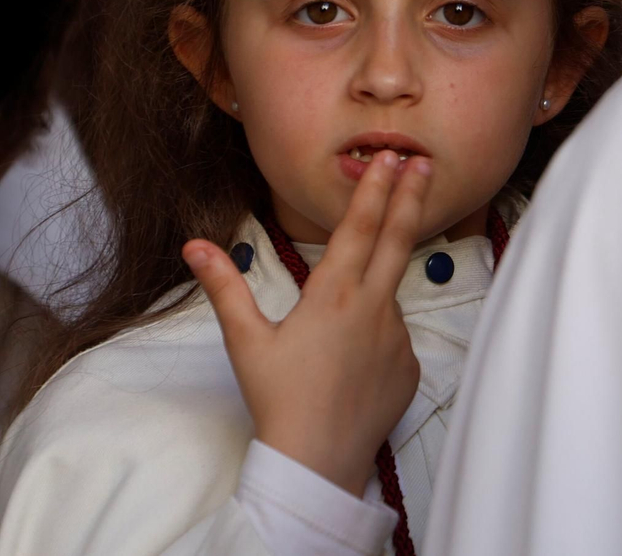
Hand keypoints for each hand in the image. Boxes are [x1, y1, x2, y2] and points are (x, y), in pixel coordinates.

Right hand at [184, 151, 430, 494]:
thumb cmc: (278, 400)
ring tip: (334, 340)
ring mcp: (398, 337)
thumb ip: (226, 287)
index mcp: (334, 294)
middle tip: (425, 164)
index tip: (390, 158)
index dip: (376, 189)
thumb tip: (196, 246)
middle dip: (411, 197)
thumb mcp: (245, 341)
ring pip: (388, 297)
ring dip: (375, 293)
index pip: (360, 227)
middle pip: (398, 239)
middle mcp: (374, 308)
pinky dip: (376, 338)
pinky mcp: (410, 367)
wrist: (317, 463)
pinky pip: (394, 338)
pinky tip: (350, 367)